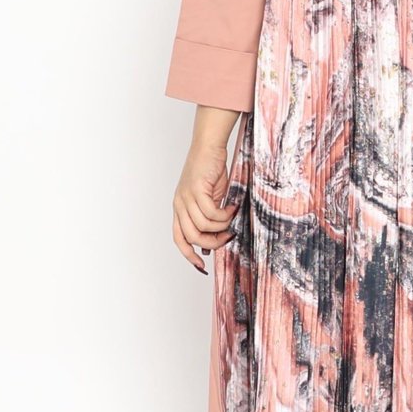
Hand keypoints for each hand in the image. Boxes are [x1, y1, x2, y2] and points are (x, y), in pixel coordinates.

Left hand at [172, 108, 239, 274]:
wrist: (209, 147)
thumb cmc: (211, 171)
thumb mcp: (209, 198)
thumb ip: (209, 216)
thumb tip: (216, 236)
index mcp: (180, 208)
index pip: (179, 238)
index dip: (189, 254)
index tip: (201, 265)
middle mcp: (179, 205)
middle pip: (192, 236)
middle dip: (212, 241)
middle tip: (228, 235)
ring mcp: (186, 197)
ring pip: (203, 226)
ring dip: (222, 225)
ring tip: (232, 216)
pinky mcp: (196, 190)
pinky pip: (211, 212)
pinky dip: (224, 214)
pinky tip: (232, 205)